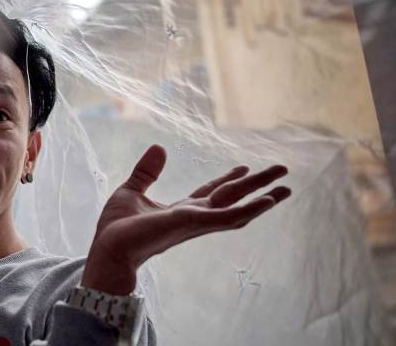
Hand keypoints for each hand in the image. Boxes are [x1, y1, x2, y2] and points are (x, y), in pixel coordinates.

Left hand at [81, 145, 291, 293]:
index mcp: (180, 210)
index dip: (228, 179)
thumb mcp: (132, 191)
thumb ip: (147, 172)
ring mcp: (197, 222)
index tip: (244, 167)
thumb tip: (159, 148)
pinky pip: (229, 216)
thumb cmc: (116, 228)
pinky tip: (267, 201)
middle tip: (282, 172)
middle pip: (232, 197)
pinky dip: (249, 210)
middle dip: (257, 185)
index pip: (211, 193)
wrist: (108, 247)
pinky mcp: (194, 223)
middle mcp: (194, 217)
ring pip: (237, 208)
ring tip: (286, 188)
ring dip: (263, 198)